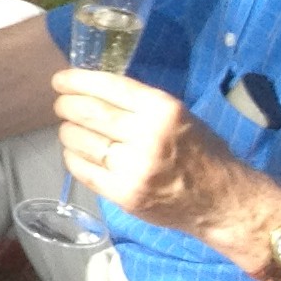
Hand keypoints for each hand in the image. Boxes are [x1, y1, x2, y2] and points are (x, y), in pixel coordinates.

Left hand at [52, 69, 270, 244]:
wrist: (221, 200)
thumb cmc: (201, 152)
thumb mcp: (179, 115)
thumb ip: (141, 104)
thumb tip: (94, 90)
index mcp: (163, 110)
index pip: (109, 87)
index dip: (78, 81)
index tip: (60, 80)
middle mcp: (147, 136)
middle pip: (89, 113)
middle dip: (67, 105)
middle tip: (61, 104)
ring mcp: (134, 168)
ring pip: (80, 141)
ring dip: (68, 131)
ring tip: (70, 128)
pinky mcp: (124, 194)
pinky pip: (83, 170)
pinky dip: (73, 158)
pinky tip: (76, 152)